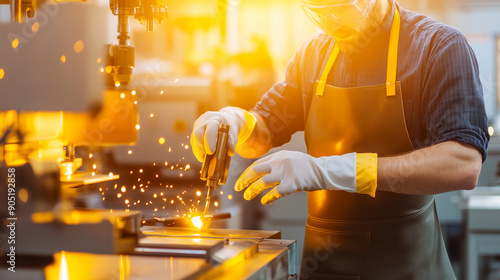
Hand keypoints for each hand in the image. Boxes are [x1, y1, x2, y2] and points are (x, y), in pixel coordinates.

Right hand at [190, 107, 255, 161]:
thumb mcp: (233, 132)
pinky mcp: (194, 133)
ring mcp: (197, 127)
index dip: (209, 141)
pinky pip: (193, 143)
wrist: (225, 120)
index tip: (211, 152)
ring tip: (205, 159)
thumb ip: (232, 142)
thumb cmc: (229, 127)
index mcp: (214, 119)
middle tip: (204, 158)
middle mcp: (203, 121)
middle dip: (200, 148)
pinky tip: (203, 156)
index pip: (210, 130)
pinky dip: (198, 151)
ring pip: (194, 140)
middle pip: (197, 135)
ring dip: (198, 151)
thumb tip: (230, 152)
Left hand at [235, 150, 376, 203]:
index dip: (247, 172)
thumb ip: (277, 163)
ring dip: (252, 190)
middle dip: (244, 180)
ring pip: (262, 182)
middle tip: (238, 188)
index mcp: (279, 155)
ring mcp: (285, 172)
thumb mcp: (290, 158)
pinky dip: (268, 198)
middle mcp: (280, 162)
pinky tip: (264, 201)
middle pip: (256, 171)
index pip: (257, 163)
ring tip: (247, 196)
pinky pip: (275, 192)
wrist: (324, 170)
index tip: (241, 179)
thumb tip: (260, 171)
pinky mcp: (292, 183)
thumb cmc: (308, 167)